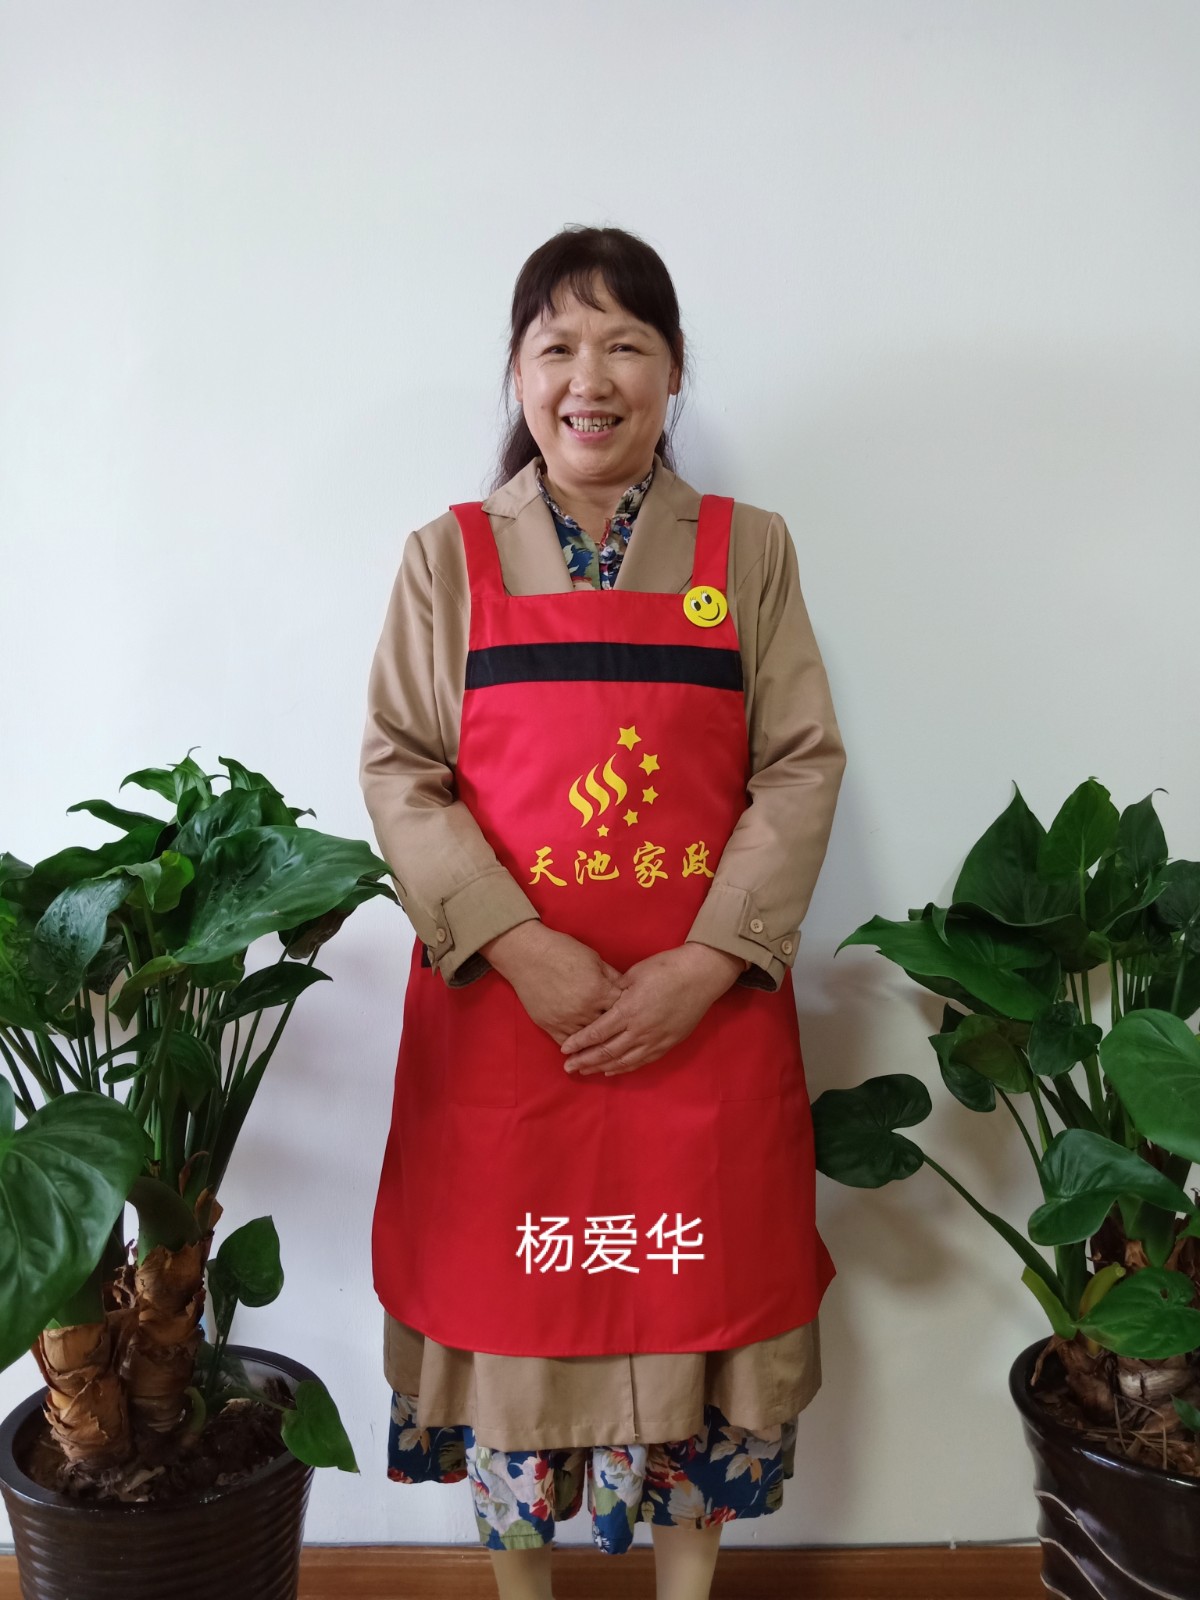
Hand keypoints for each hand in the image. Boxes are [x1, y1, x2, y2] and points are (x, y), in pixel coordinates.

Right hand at [480, 921, 622, 1043]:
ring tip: (610, 1048)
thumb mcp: (594, 958)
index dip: (630, 1010)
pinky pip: (568, 1043)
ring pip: (590, 1040)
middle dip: (618, 1029)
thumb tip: (627, 989)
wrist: (527, 955)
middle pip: (609, 1027)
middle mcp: (585, 1009)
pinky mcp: (550, 1026)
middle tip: (626, 1033)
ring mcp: (566, 1020)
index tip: (635, 1014)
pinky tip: (585, 1050)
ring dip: (599, 1043)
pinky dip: (578, 1048)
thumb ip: (612, 976)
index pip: (623, 1007)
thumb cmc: (562, 951)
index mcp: (599, 990)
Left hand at [559, 943, 746, 1077]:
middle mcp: (640, 1029)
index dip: (579, 1043)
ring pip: (623, 1061)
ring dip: (602, 1068)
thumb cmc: (666, 968)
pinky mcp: (668, 1043)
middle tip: (568, 1068)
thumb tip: (601, 1002)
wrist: (701, 975)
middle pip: (607, 1052)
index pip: (597, 1032)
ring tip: (585, 1072)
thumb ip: (615, 991)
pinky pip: (642, 1061)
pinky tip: (613, 1071)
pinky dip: (625, 1068)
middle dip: (585, 1061)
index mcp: (628, 1010)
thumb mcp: (634, 974)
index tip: (564, 1049)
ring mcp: (655, 1039)